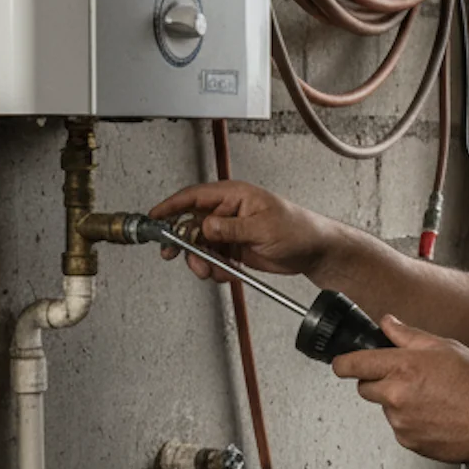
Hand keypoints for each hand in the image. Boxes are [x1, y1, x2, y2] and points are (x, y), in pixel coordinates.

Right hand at [146, 178, 334, 282]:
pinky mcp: (233, 249)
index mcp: (234, 196)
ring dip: (202, 261)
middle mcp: (228, 211)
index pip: (194, 196)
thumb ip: (231, 228)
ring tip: (213, 270)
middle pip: (191, 224)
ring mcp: (230, 231)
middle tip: (177, 255)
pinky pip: (213, 259)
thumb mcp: (263, 227)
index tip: (155, 217)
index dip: (171, 206)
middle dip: (184, 243)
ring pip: (200, 246)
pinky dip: (216, 270)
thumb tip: (206, 226)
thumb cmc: (298, 228)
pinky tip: (228, 273)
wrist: (313, 251)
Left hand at [333, 316, 468, 463]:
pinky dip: (411, 421)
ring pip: (385, 407)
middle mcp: (396, 395)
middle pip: (364, 388)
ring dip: (397, 402)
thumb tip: (387, 324)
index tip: (341, 363)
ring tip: (432, 397)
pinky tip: (435, 414)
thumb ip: (408, 335)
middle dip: (377, 381)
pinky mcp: (408, 441)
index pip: (353, 365)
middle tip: (406, 378)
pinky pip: (400, 427)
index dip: (343, 362)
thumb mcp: (445, 347)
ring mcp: (400, 422)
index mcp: (403, 367)